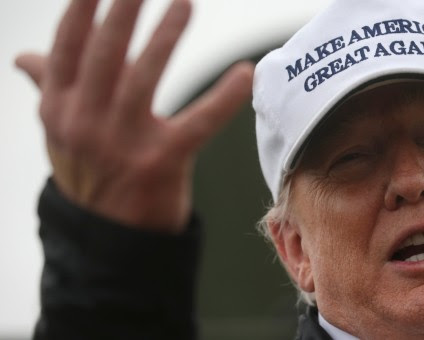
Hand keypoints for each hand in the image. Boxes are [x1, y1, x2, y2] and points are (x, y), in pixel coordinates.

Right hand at [15, 0, 253, 232]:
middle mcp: (83, 123)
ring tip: (183, 4)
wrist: (108, 237)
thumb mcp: (61, 133)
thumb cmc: (90, 173)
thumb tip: (24, 58)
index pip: (67, 48)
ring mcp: (122, 143)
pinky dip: (223, 97)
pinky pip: (197, 122)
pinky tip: (243, 73)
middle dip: (123, 14)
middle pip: (104, 56)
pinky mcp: (162, 161)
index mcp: (58, 109)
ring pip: (144, 79)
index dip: (81, 11)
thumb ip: (49, 89)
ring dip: (164, 37)